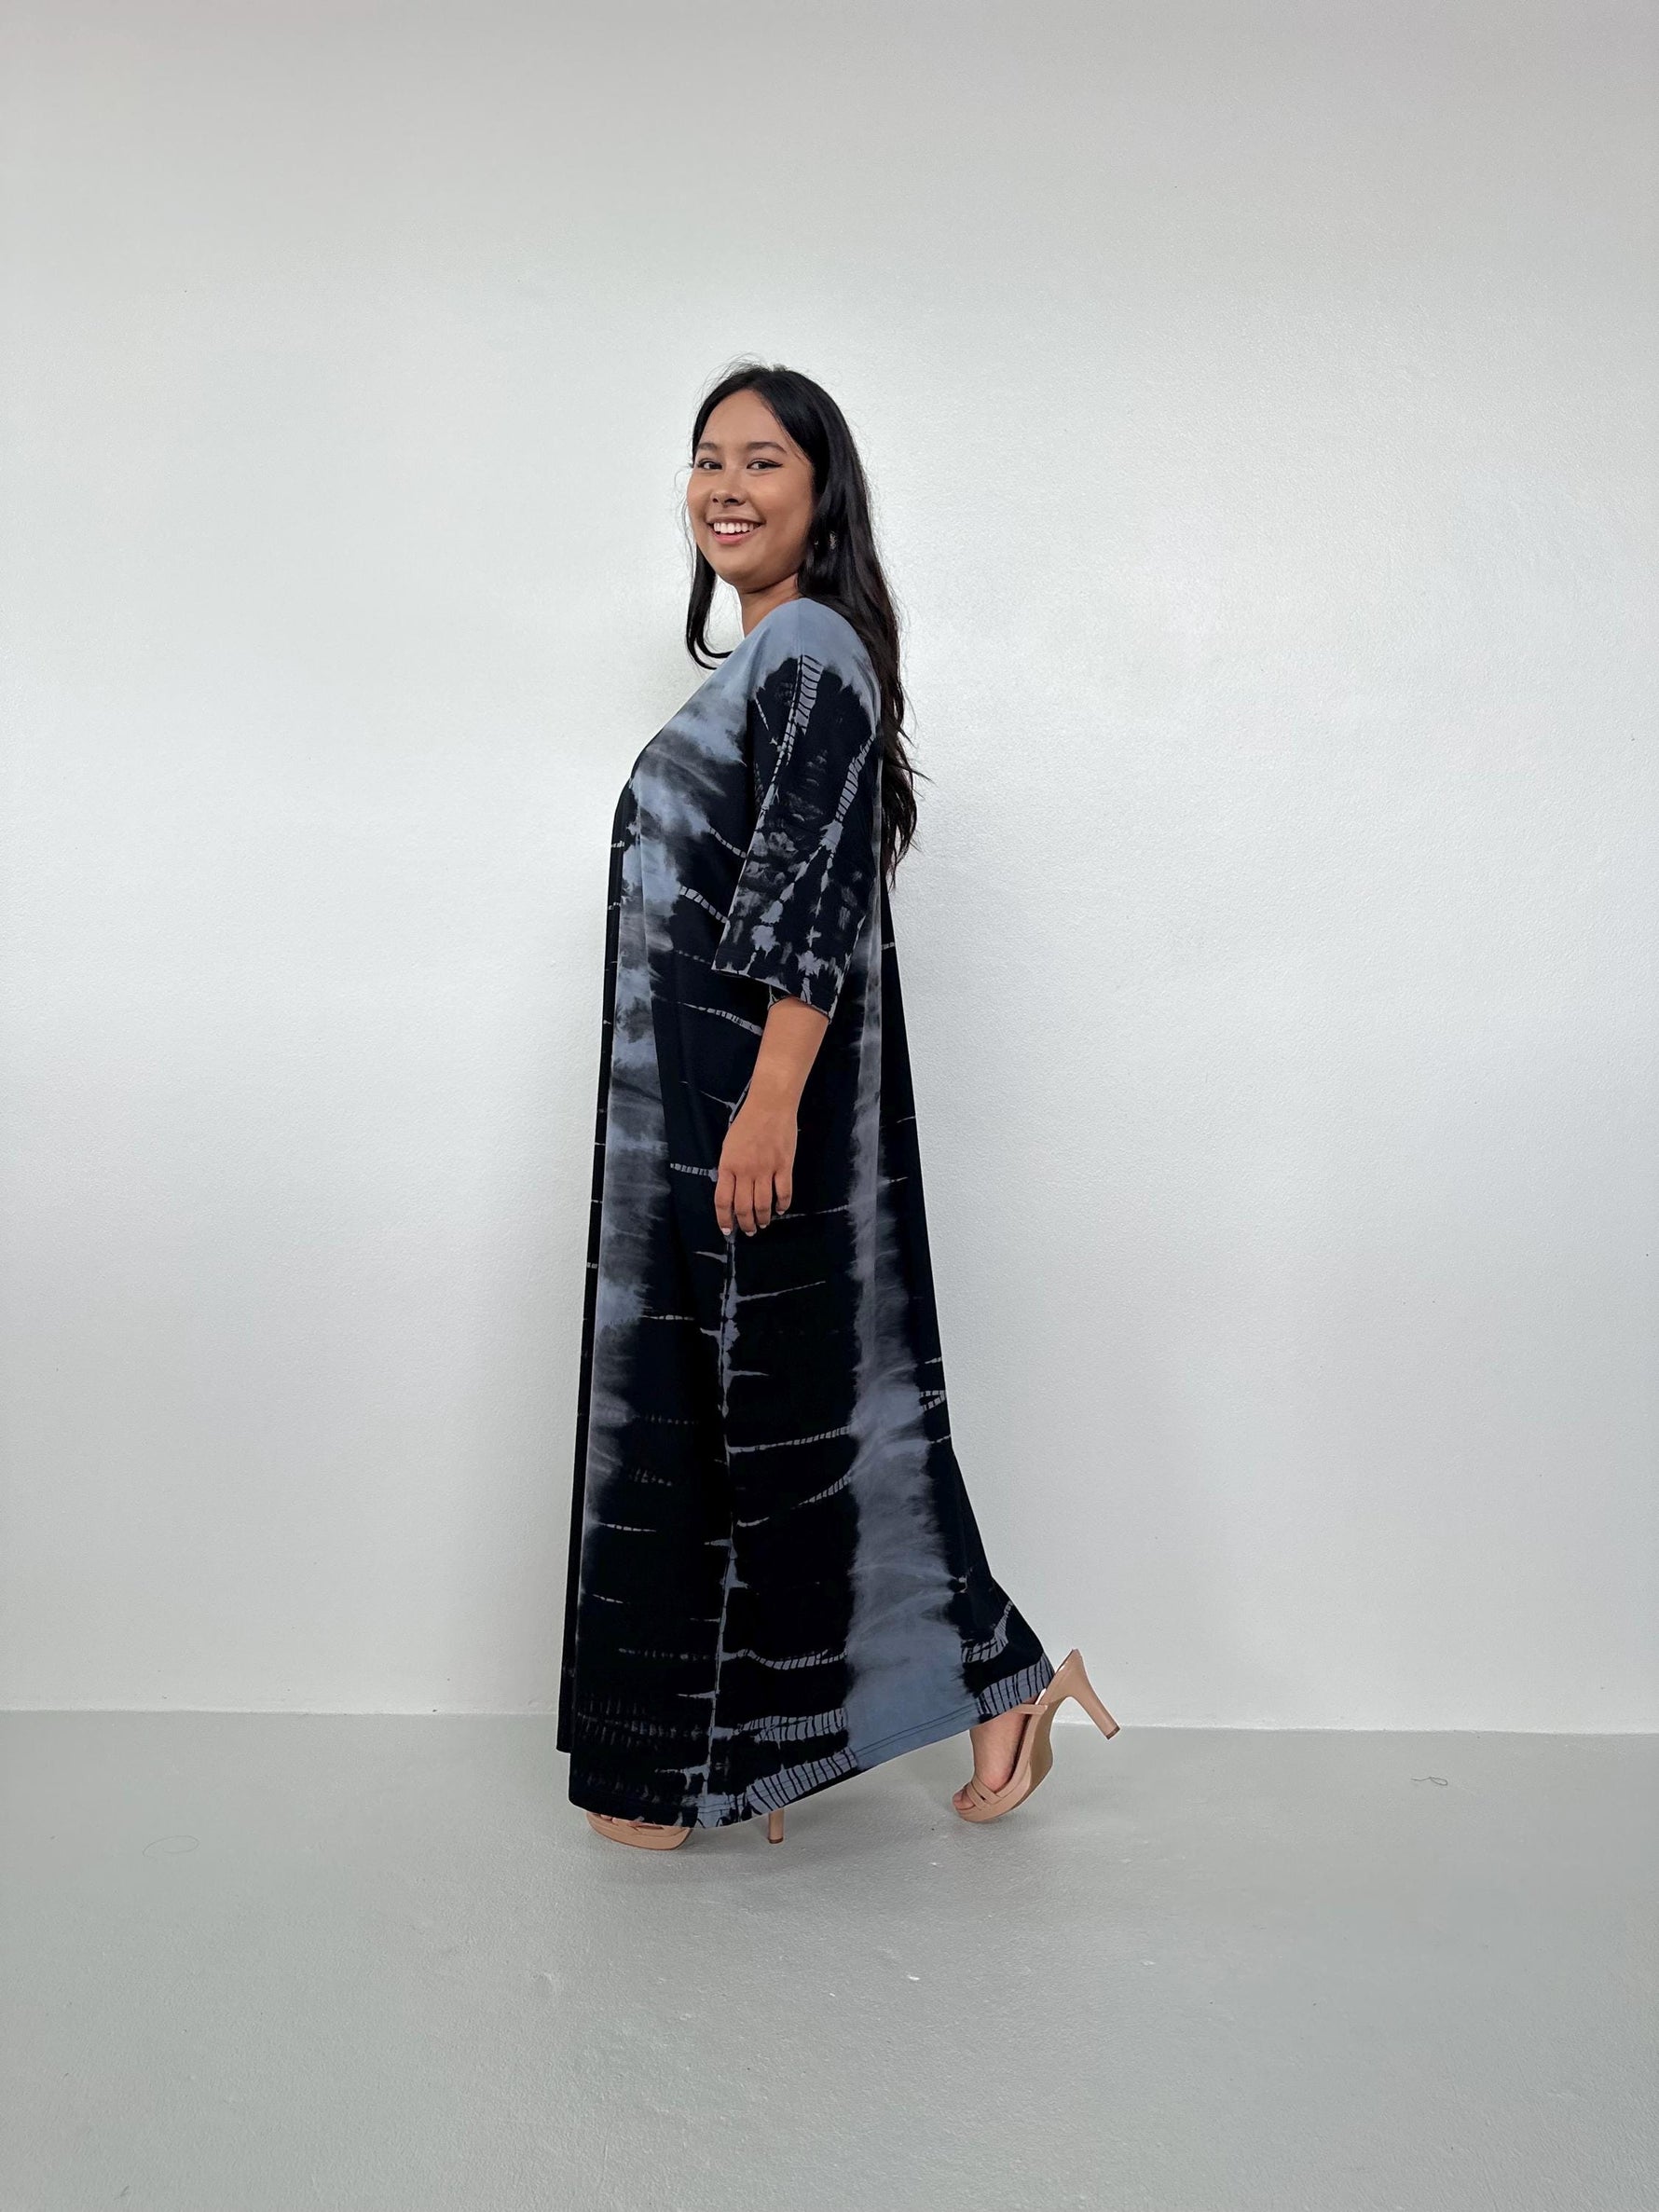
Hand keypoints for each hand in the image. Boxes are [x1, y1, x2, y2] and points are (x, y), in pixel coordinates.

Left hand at [715, 1094, 795, 1235]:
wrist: (770, 1106)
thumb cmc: (746, 1123)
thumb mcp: (728, 1146)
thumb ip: (728, 1169)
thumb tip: (731, 1191)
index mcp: (728, 1166)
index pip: (723, 1200)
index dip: (724, 1219)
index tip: (727, 1231)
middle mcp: (745, 1171)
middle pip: (744, 1207)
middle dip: (745, 1224)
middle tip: (749, 1231)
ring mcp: (766, 1170)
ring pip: (763, 1204)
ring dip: (763, 1219)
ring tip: (763, 1224)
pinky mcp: (784, 1166)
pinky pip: (784, 1192)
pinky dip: (783, 1205)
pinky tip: (781, 1210)